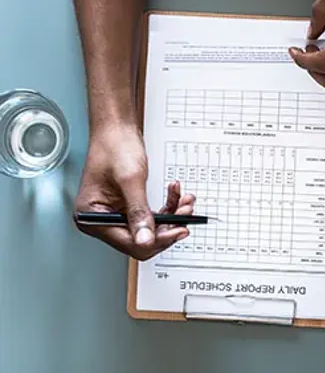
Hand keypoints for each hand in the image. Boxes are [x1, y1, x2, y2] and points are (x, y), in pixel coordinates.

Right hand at [75, 125, 195, 260]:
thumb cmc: (115, 147)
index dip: (156, 239)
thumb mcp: (130, 180)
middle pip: (142, 240)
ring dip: (172, 216)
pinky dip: (167, 208)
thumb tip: (146, 240)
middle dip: (167, 226)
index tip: (178, 230)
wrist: (117, 130)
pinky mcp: (128, 208)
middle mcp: (102, 220)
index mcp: (91, 217)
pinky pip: (152, 217)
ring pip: (151, 229)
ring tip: (184, 201)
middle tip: (185, 214)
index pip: (128, 243)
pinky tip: (176, 196)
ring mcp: (115, 215)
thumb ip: (138, 212)